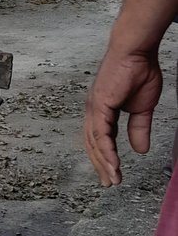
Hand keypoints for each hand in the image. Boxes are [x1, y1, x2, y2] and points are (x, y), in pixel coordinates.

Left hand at [84, 46, 162, 186]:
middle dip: (101, 166)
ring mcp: (94, 108)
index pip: (101, 141)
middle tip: (110, 183)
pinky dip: (106, 151)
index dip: (106, 158)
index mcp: (102, 112)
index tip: (114, 174)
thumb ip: (139, 128)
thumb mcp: (142, 108)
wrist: (136, 52)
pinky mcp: (99, 105)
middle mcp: (94, 112)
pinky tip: (113, 164)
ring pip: (95, 143)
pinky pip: (101, 134)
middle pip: (93, 145)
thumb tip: (140, 150)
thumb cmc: (138, 72)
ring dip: (104, 163)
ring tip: (113, 179)